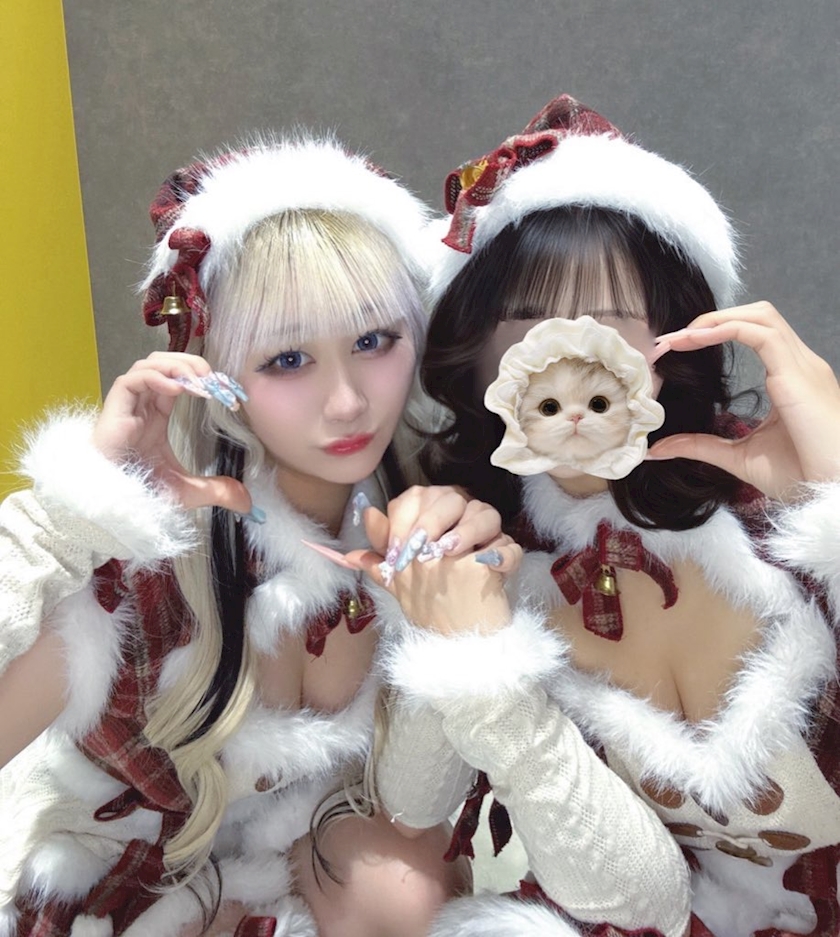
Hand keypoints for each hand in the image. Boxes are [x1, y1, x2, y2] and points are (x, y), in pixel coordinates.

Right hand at [91, 352, 252, 512]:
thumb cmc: (140, 494)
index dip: (201, 378)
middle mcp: (141, 406)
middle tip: (214, 378)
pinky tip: (177, 389)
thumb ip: (217, 491)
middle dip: (190, 363)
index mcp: (156, 416)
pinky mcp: (113, 411)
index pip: (178, 381)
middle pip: (163, 364)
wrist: (111, 506)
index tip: (224, 389)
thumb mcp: (188, 491)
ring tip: (198, 381)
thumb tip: (246, 502)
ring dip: (176, 365)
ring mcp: (127, 407)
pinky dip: (155, 377)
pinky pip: (131, 381)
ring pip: (147, 365)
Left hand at [307, 486, 521, 634]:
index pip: (417, 498)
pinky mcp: (505, 559)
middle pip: (451, 498)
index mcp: (432, 516)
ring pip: (485, 513)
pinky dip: (503, 554)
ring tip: (450, 551)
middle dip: (432, 520)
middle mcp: (459, 520)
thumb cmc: (429, 599)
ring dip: (468, 529)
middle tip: (420, 548)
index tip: (394, 550)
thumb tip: (352, 544)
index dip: (402, 518)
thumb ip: (379, 558)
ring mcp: (485, 538)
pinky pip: (510, 547)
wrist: (460, 635)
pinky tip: (489, 563)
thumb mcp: (399, 580)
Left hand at [648, 302, 839, 499]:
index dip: (713, 332)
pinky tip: (695, 339)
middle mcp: (799, 364)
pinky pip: (761, 333)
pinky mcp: (798, 374)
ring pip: (760, 315)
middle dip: (711, 319)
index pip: (752, 333)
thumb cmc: (802, 476)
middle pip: (757, 315)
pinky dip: (725, 329)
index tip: (674, 347)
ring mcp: (802, 365)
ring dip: (714, 320)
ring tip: (678, 337)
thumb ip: (700, 446)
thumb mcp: (738, 457)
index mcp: (790, 379)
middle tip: (669, 339)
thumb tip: (658, 448)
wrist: (836, 490)